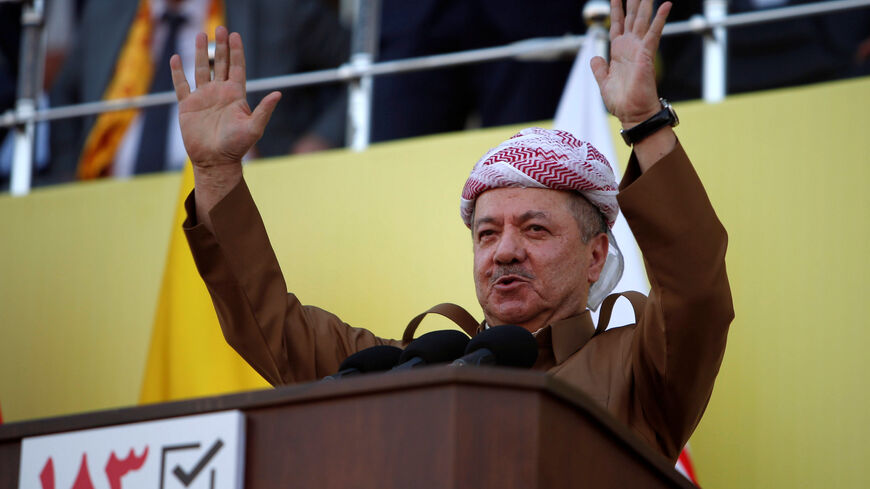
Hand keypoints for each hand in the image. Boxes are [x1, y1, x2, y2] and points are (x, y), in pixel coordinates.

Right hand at [170, 27, 280, 167]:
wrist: (215, 161)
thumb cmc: (237, 147)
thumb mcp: (254, 128)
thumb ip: (264, 110)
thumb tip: (278, 94)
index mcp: (235, 95)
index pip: (236, 67)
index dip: (236, 51)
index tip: (236, 35)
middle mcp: (220, 93)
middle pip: (220, 63)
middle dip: (221, 46)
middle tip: (221, 28)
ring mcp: (203, 98)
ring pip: (201, 69)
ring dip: (200, 52)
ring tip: (200, 34)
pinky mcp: (188, 107)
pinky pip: (182, 85)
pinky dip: (178, 72)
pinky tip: (176, 58)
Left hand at [590, 0, 670, 127]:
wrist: (633, 113)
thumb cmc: (621, 102)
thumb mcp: (604, 83)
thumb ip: (599, 69)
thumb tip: (594, 57)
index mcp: (619, 52)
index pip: (617, 25)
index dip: (616, 11)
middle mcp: (630, 47)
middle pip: (631, 18)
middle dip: (632, 1)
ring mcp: (639, 49)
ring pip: (642, 20)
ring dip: (645, 4)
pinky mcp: (646, 54)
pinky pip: (654, 32)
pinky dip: (660, 18)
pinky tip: (666, 4)